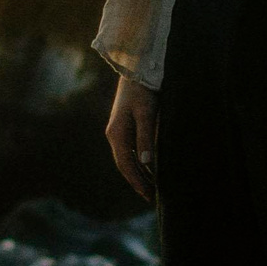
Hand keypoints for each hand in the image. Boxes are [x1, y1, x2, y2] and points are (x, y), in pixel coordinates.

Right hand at [105, 74, 159, 202]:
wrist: (136, 68)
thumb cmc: (142, 90)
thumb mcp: (146, 113)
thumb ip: (145, 137)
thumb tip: (146, 163)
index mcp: (117, 134)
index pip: (126, 165)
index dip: (137, 182)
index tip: (149, 196)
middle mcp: (114, 134)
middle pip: (125, 165)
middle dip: (137, 181)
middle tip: (152, 197)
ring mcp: (118, 130)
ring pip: (127, 158)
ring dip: (138, 173)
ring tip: (151, 186)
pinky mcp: (125, 124)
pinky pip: (130, 149)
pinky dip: (139, 161)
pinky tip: (148, 166)